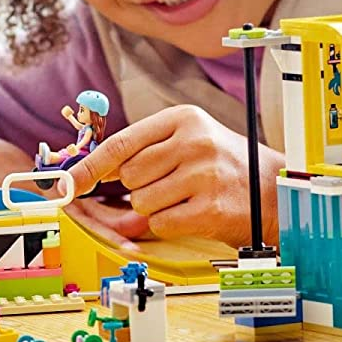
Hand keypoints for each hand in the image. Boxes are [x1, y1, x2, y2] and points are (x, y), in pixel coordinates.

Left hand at [66, 104, 279, 244]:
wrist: (273, 191)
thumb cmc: (221, 164)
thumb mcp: (188, 141)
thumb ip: (142, 151)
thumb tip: (84, 176)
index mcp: (183, 119)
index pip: (121, 142)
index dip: (90, 166)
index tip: (68, 182)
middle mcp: (194, 142)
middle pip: (128, 175)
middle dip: (138, 186)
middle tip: (170, 183)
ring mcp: (203, 175)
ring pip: (141, 201)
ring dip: (155, 206)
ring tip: (186, 196)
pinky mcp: (210, 208)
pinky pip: (161, 223)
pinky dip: (169, 223)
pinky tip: (193, 211)